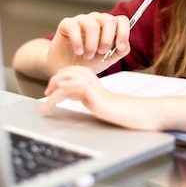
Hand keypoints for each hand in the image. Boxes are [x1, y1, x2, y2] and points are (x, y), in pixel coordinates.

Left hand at [40, 65, 161, 130]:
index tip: (51, 88)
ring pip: (70, 79)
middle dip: (56, 80)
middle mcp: (94, 82)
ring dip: (54, 88)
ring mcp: (96, 88)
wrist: (139, 115)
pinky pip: (76, 88)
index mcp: (95, 83)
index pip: (74, 71)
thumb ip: (87, 97)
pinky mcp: (96, 97)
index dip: (61, 76)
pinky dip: (62, 91)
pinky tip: (54, 97)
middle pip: (71, 72)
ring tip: (46, 101)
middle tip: (46, 93)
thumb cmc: (123, 112)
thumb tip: (72, 96)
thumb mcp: (99, 103)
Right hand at [46, 12, 130, 74]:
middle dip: (107, 39)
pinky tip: (78, 52)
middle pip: (109, 20)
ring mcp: (81, 20)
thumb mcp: (108, 58)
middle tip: (101, 52)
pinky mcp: (67, 24)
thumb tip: (125, 44)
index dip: (124, 33)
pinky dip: (78, 42)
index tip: (119, 47)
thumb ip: (120, 51)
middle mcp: (97, 20)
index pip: (122, 20)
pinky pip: (74, 27)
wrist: (67, 67)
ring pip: (92, 25)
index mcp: (109, 26)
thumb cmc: (89, 61)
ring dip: (92, 44)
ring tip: (88, 56)